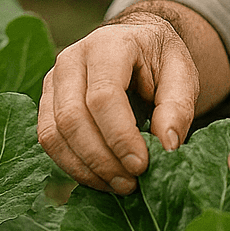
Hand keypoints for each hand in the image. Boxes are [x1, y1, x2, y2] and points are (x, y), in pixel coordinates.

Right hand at [37, 9, 202, 194]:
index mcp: (109, 45)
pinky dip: (73, 166)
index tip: (141, 166)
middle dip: (101, 159)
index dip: (120, 137)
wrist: (137, 44)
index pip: (103, 96)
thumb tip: (167, 146)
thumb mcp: (182, 74)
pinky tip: (101, 178)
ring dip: (85, 168)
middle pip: (73, 118)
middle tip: (131, 183)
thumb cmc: (159, 61)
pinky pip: (49, 140)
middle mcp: (72, 59)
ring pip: (54, 133)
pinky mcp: (47, 102)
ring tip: (119, 185)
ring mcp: (53, 80)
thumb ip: (177, 108)